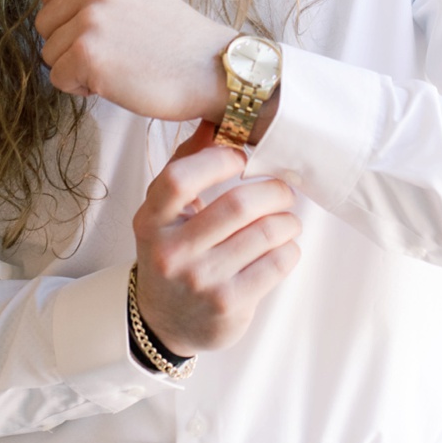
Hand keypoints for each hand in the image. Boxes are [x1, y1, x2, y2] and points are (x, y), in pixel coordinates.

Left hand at [37, 0, 234, 121]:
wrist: (215, 70)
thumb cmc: (178, 43)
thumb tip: (55, 16)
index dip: (67, 23)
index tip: (100, 37)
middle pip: (44, 24)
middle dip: (68, 46)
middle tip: (111, 57)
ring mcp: (90, 19)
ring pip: (49, 53)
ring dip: (75, 69)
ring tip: (118, 68)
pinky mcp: (86, 53)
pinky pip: (58, 78)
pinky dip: (81, 88)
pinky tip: (116, 83)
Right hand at [132, 124, 301, 355]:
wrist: (165, 321)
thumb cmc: (172, 252)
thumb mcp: (165, 213)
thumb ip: (187, 166)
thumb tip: (214, 121)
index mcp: (150, 220)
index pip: (179, 179)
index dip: (218, 160)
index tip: (242, 158)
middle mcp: (171, 251)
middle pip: (237, 205)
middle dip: (273, 190)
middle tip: (283, 189)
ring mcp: (200, 280)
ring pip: (265, 233)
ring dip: (288, 220)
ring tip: (287, 219)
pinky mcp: (229, 304)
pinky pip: (277, 264)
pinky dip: (290, 249)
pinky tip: (284, 247)